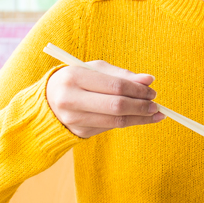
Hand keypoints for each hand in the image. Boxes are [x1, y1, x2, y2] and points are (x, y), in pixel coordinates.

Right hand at [46, 60, 164, 138]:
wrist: (48, 101)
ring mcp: (74, 119)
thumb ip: (121, 75)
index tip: (152, 91)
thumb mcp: (95, 70)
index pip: (115, 86)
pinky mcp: (80, 132)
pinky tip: (142, 118)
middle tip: (156, 104)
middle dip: (141, 106)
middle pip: (116, 106)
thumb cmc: (77, 80)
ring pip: (116, 121)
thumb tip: (149, 80)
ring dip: (140, 118)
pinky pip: (111, 128)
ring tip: (155, 113)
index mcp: (74, 77)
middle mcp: (71, 99)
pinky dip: (130, 123)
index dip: (137, 90)